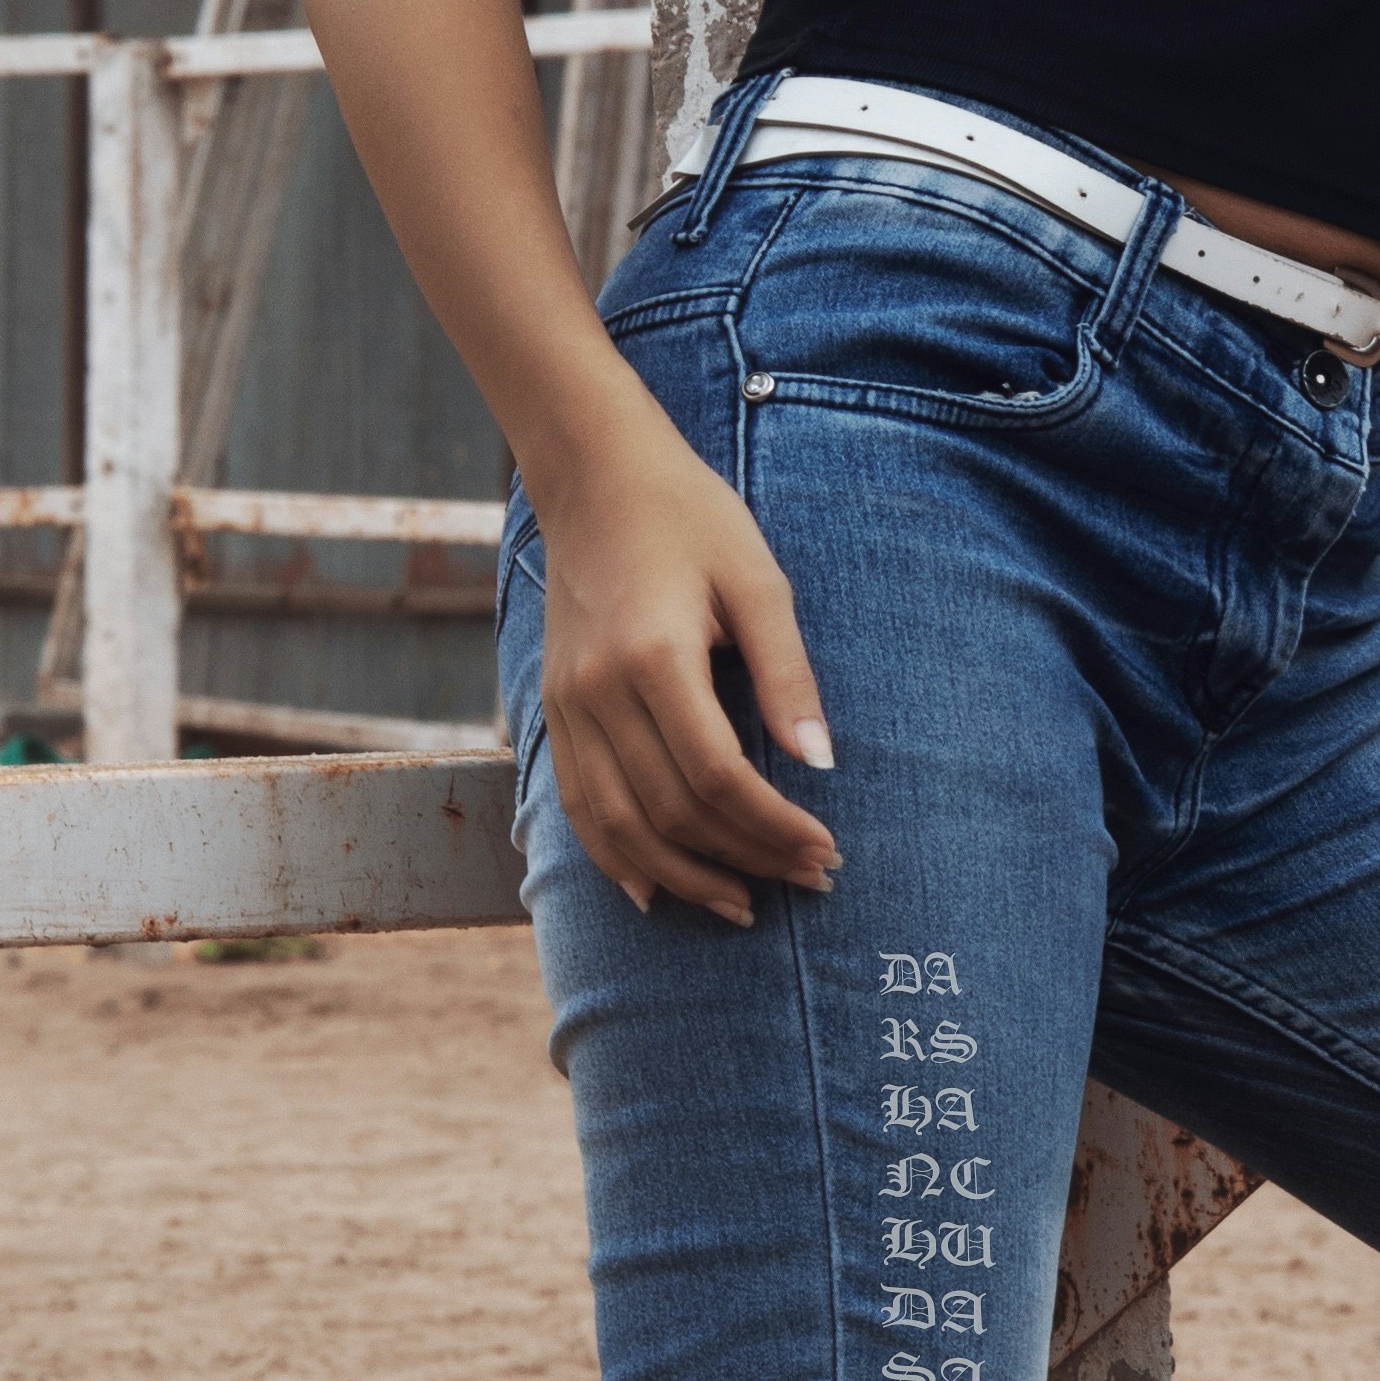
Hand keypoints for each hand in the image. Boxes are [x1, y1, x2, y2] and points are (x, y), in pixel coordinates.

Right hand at [524, 392, 838, 924]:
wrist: (595, 477)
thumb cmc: (691, 518)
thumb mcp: (759, 581)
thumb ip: (787, 673)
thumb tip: (822, 763)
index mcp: (654, 657)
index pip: (719, 777)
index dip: (775, 827)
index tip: (826, 850)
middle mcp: (598, 692)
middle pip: (672, 812)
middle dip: (746, 858)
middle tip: (808, 880)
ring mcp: (567, 706)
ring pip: (618, 826)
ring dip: (683, 877)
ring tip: (743, 903)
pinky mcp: (553, 710)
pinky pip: (578, 807)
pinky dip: (615, 858)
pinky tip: (655, 891)